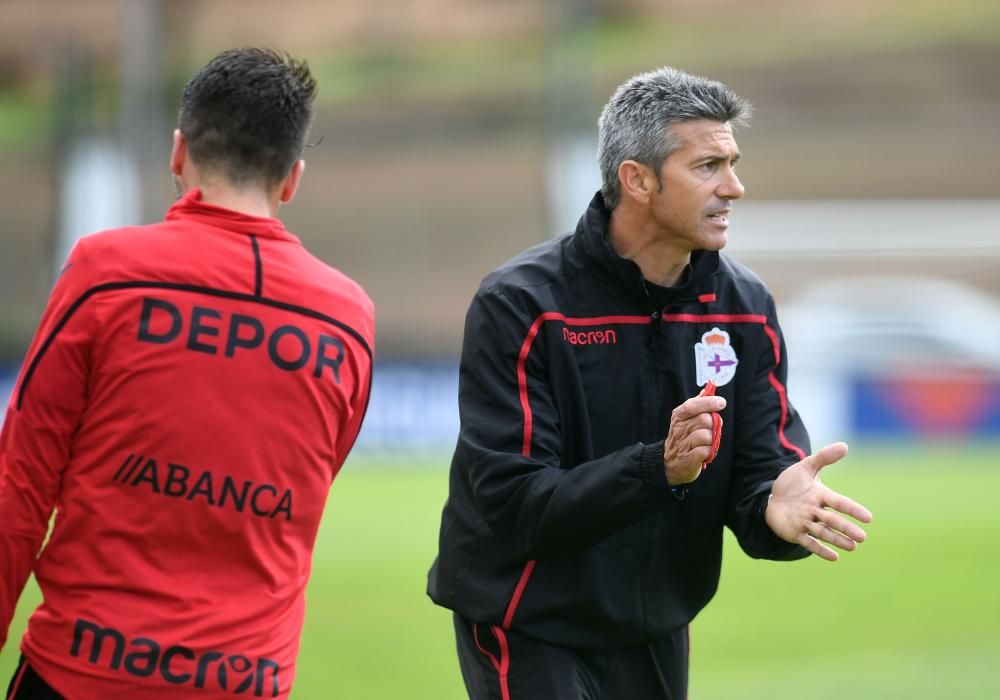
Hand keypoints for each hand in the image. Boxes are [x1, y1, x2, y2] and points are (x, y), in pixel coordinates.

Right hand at [663, 393, 725, 484]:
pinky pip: (705, 451)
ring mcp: (682, 444)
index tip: (721, 402)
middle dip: (713, 424)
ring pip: (706, 436)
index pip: (692, 405)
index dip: (708, 403)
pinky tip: (706, 451)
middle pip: (703, 420)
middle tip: (712, 429)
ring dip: (712, 440)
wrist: (670, 464)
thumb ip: (697, 403)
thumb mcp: (685, 419)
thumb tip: (707, 389)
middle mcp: (679, 429)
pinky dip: (710, 451)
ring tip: (707, 442)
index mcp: (679, 417)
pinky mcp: (688, 459)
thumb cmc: (683, 438)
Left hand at [765, 442, 872, 560]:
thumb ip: (823, 457)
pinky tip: (834, 557)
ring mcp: (805, 522)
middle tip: (863, 537)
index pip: (839, 502)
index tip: (868, 518)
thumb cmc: (792, 483)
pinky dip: (820, 550)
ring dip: (837, 540)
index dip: (852, 509)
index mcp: (820, 495)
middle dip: (847, 529)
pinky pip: (808, 542)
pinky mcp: (794, 532)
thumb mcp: (805, 467)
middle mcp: (815, 511)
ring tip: (853, 547)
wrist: (771, 496)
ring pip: (823, 532)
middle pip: (833, 520)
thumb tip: (845, 446)